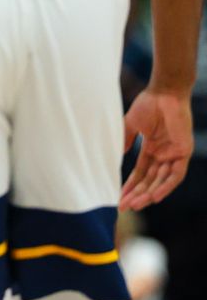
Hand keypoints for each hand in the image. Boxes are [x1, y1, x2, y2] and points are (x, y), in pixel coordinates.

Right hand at [120, 88, 192, 209]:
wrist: (163, 93)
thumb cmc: (147, 105)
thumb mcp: (130, 125)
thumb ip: (125, 141)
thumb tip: (117, 156)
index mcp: (152, 149)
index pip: (140, 173)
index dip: (130, 186)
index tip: (118, 197)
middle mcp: (163, 155)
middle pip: (149, 181)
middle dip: (137, 194)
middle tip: (124, 206)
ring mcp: (174, 154)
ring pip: (162, 181)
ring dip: (149, 194)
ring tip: (135, 204)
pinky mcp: (184, 153)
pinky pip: (175, 175)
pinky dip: (165, 186)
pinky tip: (154, 196)